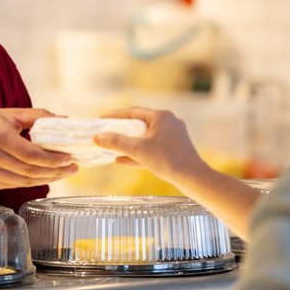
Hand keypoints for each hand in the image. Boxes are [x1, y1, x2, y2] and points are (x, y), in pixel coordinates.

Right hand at [0, 107, 76, 189]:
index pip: (31, 154)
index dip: (52, 159)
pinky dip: (30, 181)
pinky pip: (13, 184)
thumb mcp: (5, 114)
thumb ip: (34, 116)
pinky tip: (43, 176)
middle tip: (73, 168)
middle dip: (55, 171)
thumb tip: (61, 119)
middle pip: (30, 171)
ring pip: (23, 181)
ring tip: (63, 174)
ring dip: (47, 179)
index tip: (69, 158)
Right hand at [92, 107, 210, 184]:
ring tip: (111, 147)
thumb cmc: (167, 159)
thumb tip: (97, 137)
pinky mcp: (174, 150)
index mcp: (161, 116)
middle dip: (121, 130)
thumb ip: (117, 142)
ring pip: (145, 137)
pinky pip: (151, 148)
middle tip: (106, 133)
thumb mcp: (138, 150)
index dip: (115, 115)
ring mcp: (172, 137)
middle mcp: (168, 122)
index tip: (101, 119)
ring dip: (128, 143)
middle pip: (139, 123)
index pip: (133, 111)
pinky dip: (138, 153)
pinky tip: (122, 160)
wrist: (192, 178)